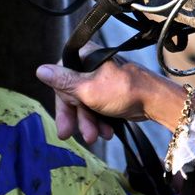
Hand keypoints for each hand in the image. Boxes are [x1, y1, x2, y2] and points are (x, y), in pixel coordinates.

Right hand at [36, 51, 189, 144]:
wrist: (155, 102)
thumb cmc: (123, 90)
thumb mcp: (87, 89)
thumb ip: (63, 82)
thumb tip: (40, 70)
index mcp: (86, 57)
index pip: (61, 76)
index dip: (61, 98)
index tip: (64, 115)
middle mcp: (93, 66)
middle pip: (73, 93)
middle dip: (76, 116)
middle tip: (69, 135)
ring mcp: (104, 80)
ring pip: (86, 103)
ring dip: (89, 122)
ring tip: (95, 136)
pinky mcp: (113, 93)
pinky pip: (99, 108)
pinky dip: (100, 120)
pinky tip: (106, 133)